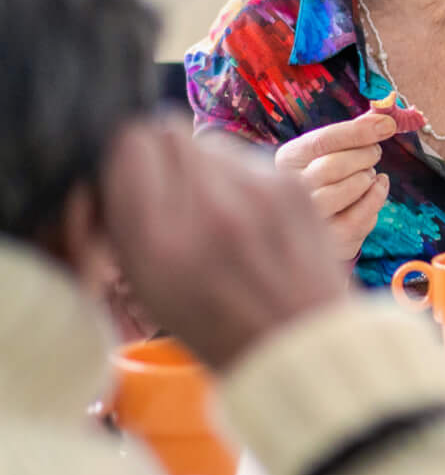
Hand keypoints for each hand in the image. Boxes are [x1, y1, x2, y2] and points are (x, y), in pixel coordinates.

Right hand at [98, 123, 349, 372]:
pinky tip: (250, 215)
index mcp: (157, 238)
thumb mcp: (147, 283)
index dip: (128, 155)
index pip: (130, 143)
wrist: (299, 341)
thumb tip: (116, 162)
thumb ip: (125, 218)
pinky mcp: (293, 186)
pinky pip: (251, 158)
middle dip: (162, 156)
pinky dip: (242, 179)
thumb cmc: (216, 322)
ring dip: (204, 166)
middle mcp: (206, 206)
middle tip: (175, 190)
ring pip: (210, 142)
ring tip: (216, 211)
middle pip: (167, 132)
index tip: (133, 174)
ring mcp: (256, 192)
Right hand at [273, 111, 394, 260]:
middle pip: (335, 165)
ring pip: (349, 188)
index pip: (322, 140)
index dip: (358, 131)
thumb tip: (384, 115)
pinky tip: (378, 186)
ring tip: (367, 174)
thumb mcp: (331, 152)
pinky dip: (377, 197)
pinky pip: (363, 214)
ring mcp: (308, 215)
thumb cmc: (327, 179)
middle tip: (375, 153)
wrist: (315, 225)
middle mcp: (290, 188)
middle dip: (365, 155)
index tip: (387, 125)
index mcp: (287, 159)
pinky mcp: (329, 238)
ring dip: (368, 177)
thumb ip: (354, 132)